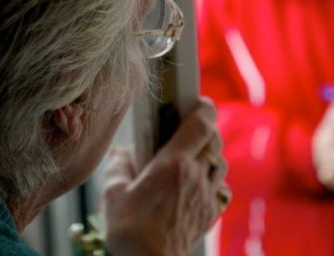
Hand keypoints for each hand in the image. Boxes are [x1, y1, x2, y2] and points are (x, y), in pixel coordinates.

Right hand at [101, 97, 228, 255]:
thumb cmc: (129, 231)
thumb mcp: (113, 194)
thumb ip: (118, 166)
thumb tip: (120, 153)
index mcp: (173, 164)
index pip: (201, 124)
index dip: (203, 108)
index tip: (197, 102)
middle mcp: (195, 176)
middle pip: (214, 140)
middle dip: (205, 130)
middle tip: (189, 128)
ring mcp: (206, 196)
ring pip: (219, 163)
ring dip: (210, 154)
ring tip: (191, 156)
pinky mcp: (210, 214)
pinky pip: (220, 188)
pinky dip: (212, 180)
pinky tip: (196, 184)